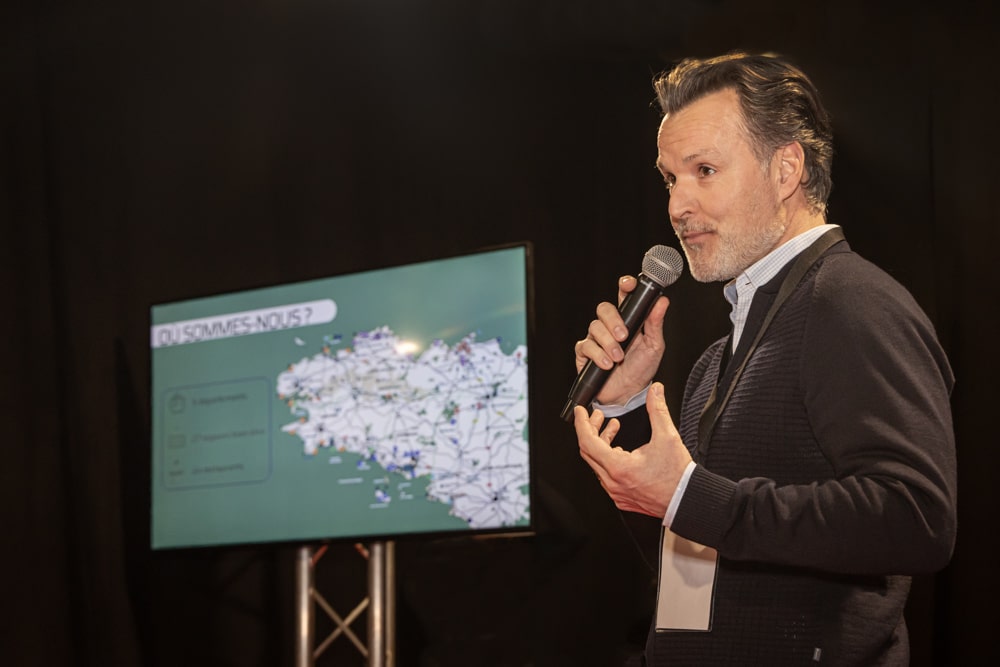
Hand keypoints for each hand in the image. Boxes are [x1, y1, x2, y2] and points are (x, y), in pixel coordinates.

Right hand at [573, 275, 669, 404]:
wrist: (627, 394)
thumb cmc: (641, 369)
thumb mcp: (654, 346)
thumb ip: (655, 323)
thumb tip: (662, 301)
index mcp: (628, 319)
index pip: (624, 296)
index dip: (624, 286)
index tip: (628, 284)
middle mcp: (610, 326)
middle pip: (604, 308)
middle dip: (613, 320)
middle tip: (623, 336)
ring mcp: (596, 338)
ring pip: (595, 327)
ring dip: (608, 343)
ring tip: (618, 357)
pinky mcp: (585, 352)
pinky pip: (586, 346)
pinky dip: (598, 355)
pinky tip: (607, 364)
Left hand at [573, 382, 691, 517]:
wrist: (688, 501)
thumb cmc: (678, 477)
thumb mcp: (667, 437)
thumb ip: (657, 410)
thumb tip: (655, 391)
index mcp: (618, 467)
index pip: (587, 442)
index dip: (581, 423)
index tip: (580, 412)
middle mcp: (613, 482)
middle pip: (588, 452)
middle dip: (591, 430)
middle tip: (597, 416)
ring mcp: (616, 492)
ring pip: (596, 464)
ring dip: (600, 444)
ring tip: (611, 428)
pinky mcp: (622, 498)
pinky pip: (605, 476)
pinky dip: (607, 459)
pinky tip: (618, 450)